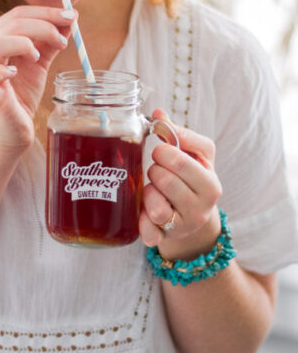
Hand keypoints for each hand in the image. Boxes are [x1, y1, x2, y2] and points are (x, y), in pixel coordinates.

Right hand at [0, 6, 75, 151]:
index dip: (46, 12)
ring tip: (39, 56)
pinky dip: (5, 68)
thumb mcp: (39, 64)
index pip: (18, 14)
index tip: (72, 16)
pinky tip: (16, 72)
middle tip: (65, 37)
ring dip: (26, 42)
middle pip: (12, 22)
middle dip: (44, 24)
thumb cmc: (20, 96)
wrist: (9, 133)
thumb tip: (70, 20)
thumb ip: (50, 42)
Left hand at [139, 109, 222, 259]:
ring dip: (147, 194)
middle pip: (164, 180)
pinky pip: (147, 233)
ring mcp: (183, 227)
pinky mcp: (165, 240)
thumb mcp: (194, 156)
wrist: (193, 218)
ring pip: (154, 206)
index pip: (180, 160)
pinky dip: (141, 224)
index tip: (161, 151)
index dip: (164, 151)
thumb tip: (158, 113)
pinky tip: (143, 214)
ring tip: (152, 190)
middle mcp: (201, 208)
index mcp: (210, 184)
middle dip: (154, 171)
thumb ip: (178, 133)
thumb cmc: (191, 179)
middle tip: (156, 171)